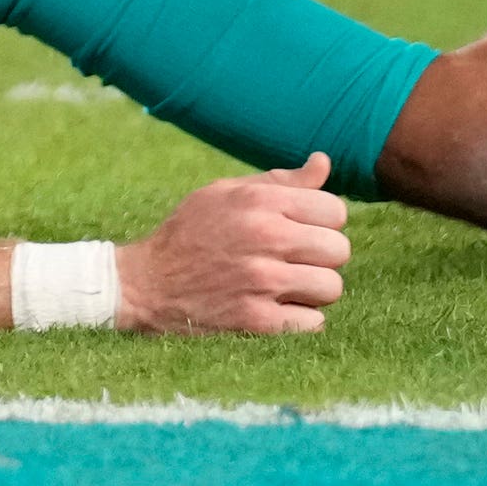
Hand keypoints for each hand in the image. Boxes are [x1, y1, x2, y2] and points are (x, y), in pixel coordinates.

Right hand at [119, 159, 349, 334]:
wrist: (147, 284)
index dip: (322, 222)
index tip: (302, 230)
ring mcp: (261, 281)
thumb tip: (323, 162)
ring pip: (331, 288)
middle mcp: (264, 237)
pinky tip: (276, 308)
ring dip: (314, 290)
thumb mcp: (225, 192)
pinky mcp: (256, 320)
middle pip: (338, 250)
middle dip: (322, 256)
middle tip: (295, 260)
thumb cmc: (191, 232)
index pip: (335, 210)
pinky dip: (300, 319)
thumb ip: (280, 181)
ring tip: (287, 285)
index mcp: (258, 201)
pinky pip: (313, 323)